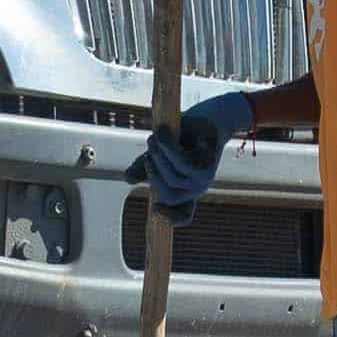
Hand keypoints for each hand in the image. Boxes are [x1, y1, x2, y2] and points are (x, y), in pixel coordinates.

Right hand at [138, 86, 259, 222]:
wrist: (207, 118)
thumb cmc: (182, 137)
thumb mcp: (158, 154)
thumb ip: (144, 167)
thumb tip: (128, 179)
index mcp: (185, 192)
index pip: (183, 216)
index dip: (171, 218)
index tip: (154, 209)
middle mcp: (196, 190)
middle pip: (166, 195)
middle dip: (152, 172)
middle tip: (149, 147)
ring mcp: (204, 180)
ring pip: (173, 178)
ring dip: (159, 156)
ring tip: (155, 137)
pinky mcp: (208, 165)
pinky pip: (181, 161)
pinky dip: (168, 146)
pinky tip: (162, 132)